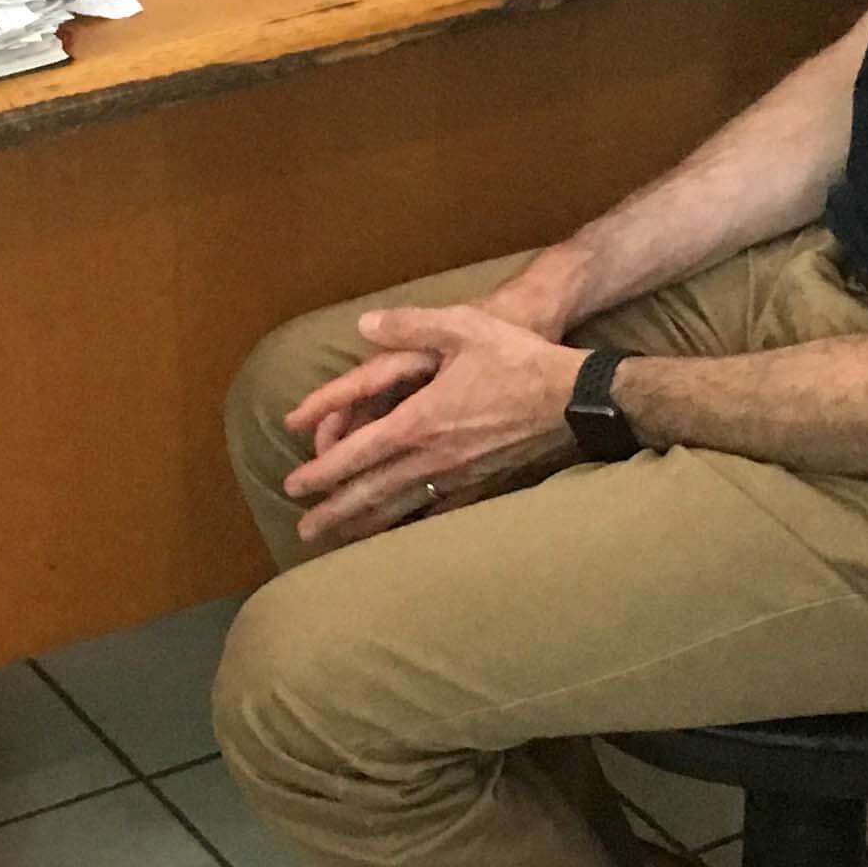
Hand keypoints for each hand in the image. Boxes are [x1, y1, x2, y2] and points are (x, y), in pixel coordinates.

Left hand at [281, 300, 586, 551]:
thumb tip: (362, 324)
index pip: (358, 453)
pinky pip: (437, 513)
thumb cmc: (517, 358)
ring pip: (400, 508)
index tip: (294, 486)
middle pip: (371, 492)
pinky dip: (411, 528)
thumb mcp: (462, 326)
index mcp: (419, 421)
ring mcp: (458, 476)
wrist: (573, 397)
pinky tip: (399, 538)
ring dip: (364, 526)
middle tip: (304, 529)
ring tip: (338, 542)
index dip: (322, 470)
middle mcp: (433, 457)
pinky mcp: (482, 484)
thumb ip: (408, 324)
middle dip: (334, 511)